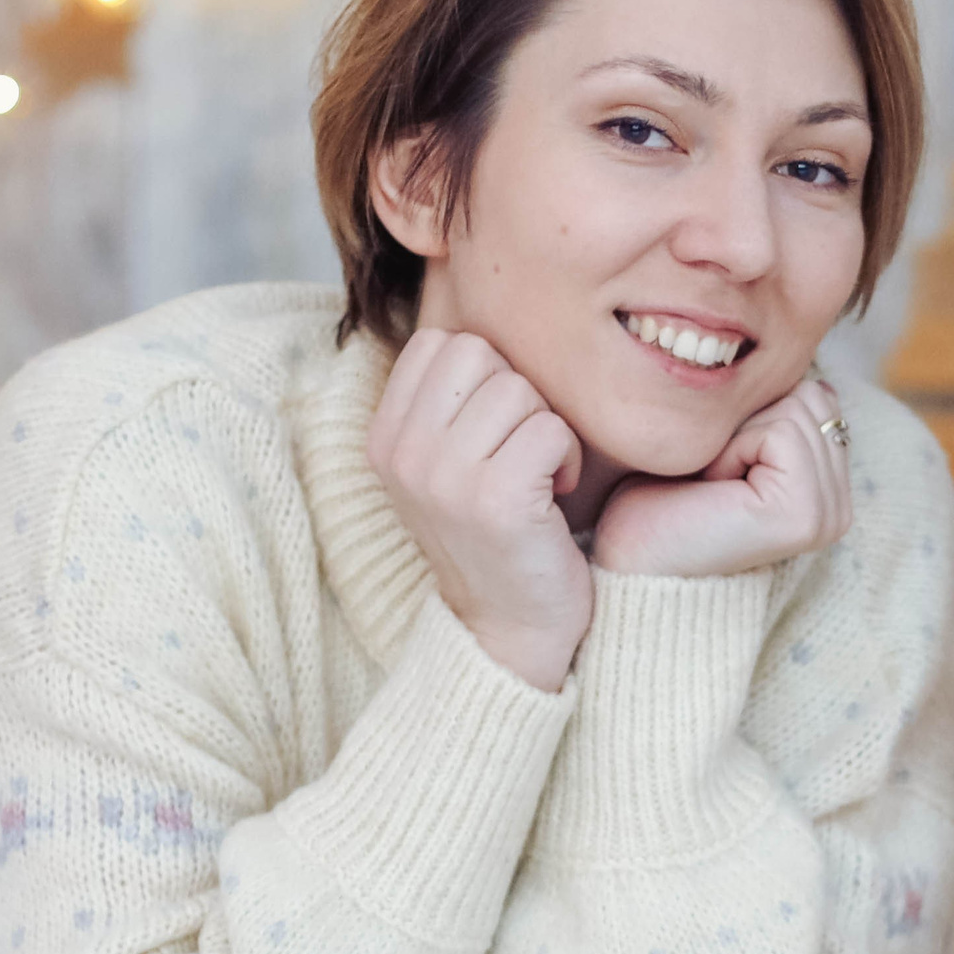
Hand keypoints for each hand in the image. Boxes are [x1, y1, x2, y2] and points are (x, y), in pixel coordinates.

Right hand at [366, 329, 590, 691]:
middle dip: (519, 396)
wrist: (509, 630)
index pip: (442, 344)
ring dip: (547, 430)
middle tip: (520, 453)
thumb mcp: (447, 464)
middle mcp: (403, 454)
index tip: (493, 433)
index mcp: (384, 438)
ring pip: (520, 390)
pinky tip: (555, 497)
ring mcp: (444, 478)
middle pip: (481, 355)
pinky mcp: (496, 501)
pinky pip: (552, 429)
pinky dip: (569, 459)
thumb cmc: (495, 534)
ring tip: (537, 478)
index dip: (488, 377)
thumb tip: (475, 324)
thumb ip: (448, 400)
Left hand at [591, 378, 852, 578]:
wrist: (629, 560)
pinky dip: (734, 447)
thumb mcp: (724, 439)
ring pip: (798, 404)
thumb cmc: (658, 499)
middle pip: (809, 393)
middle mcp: (840, 506)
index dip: (750, 413)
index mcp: (826, 490)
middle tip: (710, 477)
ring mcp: (830, 513)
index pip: (812, 393)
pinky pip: (781, 428)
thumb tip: (812, 366)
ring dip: (736, 434)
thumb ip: (770, 407)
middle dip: (747, 420)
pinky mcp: (807, 513)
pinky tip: (713, 489)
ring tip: (711, 484)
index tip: (715, 467)